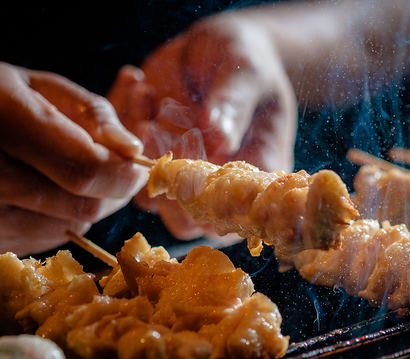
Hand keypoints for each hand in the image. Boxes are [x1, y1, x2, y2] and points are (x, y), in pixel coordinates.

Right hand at [0, 62, 147, 256]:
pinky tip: (48, 190)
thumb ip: (93, 115)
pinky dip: (63, 216)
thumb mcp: (42, 87)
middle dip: (115, 190)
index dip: (124, 174)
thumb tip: (134, 150)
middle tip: (116, 170)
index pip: (85, 170)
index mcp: (5, 123)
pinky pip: (50, 238)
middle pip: (85, 206)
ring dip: (90, 202)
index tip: (138, 167)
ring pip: (73, 226)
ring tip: (73, 173)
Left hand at [108, 14, 296, 239]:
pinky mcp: (151, 158)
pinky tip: (140, 87)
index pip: (232, 213)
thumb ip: (234, 103)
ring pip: (151, 196)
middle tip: (155, 124)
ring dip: (140, 150)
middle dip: (164, 179)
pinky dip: (123, 129)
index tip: (191, 153)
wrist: (213, 49)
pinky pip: (127, 165)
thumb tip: (218, 137)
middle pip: (186, 221)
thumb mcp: (246, 72)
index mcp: (248, 174)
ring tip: (147, 93)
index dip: (208, 200)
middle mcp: (212, 184)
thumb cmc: (243, 59)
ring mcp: (179, 175)